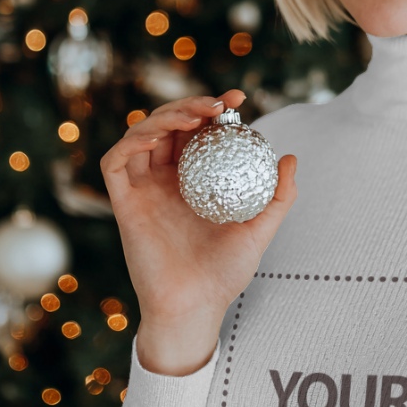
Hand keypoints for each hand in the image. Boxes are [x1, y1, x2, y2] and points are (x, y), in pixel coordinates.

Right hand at [99, 90, 296, 325]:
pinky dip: (131, 142)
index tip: (238, 99)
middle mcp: (166, 179)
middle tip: (219, 104)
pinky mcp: (123, 203)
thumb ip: (278, 196)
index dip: (214, 109)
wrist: (195, 307)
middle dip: (192, 104)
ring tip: (194, 116)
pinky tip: (158, 137)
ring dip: (164, 116)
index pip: (200, 132)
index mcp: (194, 180)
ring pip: (142, 135)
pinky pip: (116, 162)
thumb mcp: (261, 229)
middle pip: (170, 126)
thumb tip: (290, 157)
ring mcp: (143, 189)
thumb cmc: (225, 274)